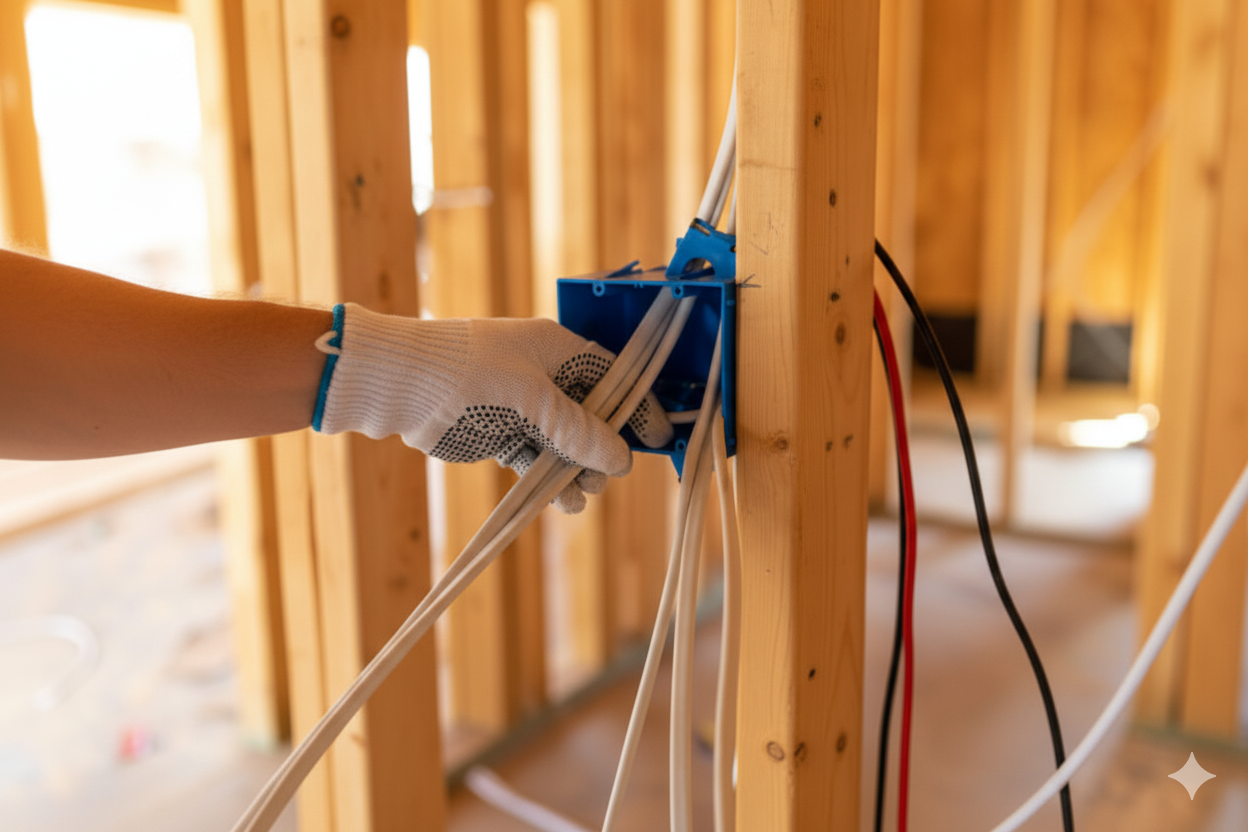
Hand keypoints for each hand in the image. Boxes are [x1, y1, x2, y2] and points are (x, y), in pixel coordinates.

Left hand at [314, 304, 672, 511]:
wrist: (399, 385)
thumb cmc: (466, 373)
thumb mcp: (531, 399)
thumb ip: (577, 430)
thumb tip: (620, 459)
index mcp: (556, 349)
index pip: (614, 377)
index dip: (638, 407)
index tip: (660, 438)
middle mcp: (542, 376)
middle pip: (591, 416)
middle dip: (602, 449)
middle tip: (604, 478)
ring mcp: (520, 406)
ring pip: (563, 443)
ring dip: (575, 471)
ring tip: (578, 496)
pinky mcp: (498, 433)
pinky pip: (534, 458)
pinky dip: (547, 480)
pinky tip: (559, 502)